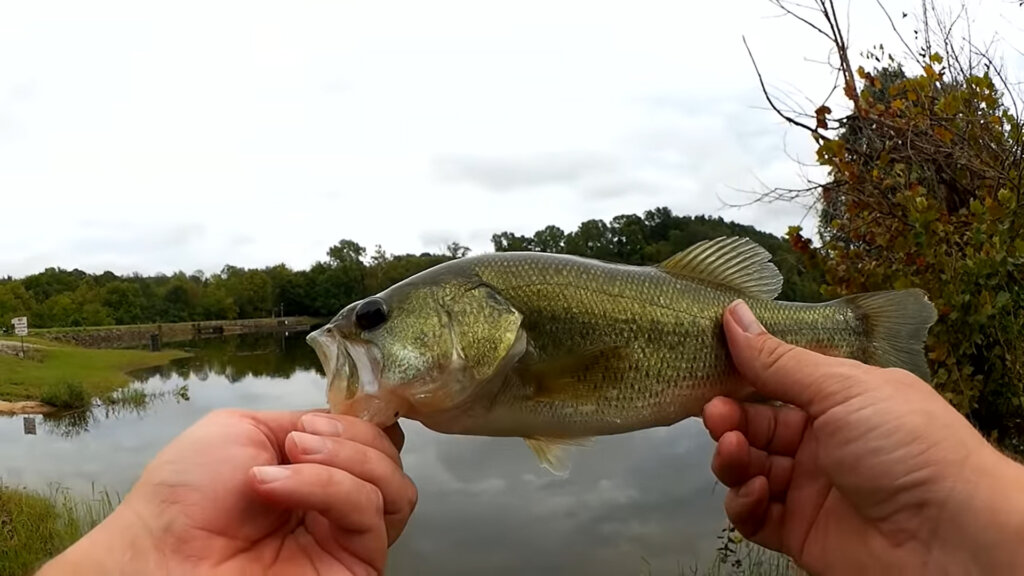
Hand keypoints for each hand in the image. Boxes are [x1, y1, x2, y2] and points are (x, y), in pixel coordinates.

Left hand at [39, 409, 417, 575]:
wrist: (160, 552)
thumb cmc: (187, 494)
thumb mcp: (246, 428)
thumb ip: (303, 422)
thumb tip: (339, 424)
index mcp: (316, 472)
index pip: (371, 441)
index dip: (356, 423)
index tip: (314, 420)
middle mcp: (337, 506)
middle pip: (391, 461)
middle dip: (353, 437)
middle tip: (299, 440)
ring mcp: (346, 538)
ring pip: (394, 487)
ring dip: (346, 458)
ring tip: (291, 456)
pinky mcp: (352, 566)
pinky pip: (369, 514)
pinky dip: (329, 486)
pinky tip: (281, 485)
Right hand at [704, 300, 1023, 574]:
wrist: (948, 537)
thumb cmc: (906, 445)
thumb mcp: (842, 388)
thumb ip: (779, 359)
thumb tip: (733, 313)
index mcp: (841, 401)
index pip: (778, 382)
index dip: (744, 375)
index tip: (710, 363)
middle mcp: (824, 443)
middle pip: (756, 426)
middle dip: (730, 417)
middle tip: (715, 413)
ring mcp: (810, 490)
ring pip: (749, 468)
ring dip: (732, 457)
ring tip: (733, 450)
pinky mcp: (800, 532)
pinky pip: (754, 515)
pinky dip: (744, 502)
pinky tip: (754, 491)